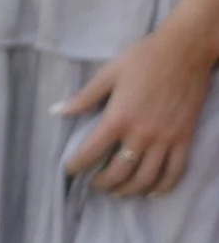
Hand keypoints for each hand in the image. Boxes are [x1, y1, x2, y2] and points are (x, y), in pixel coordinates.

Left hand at [57, 20, 217, 198]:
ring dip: (129, 190)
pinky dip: (163, 187)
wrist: (185, 50)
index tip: (69, 170)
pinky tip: (151, 192)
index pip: (91, 152)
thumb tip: (56, 111)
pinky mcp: (184, 138)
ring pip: (146, 178)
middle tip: (94, 184)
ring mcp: (166, 139)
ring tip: (118, 191)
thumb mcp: (109, 74)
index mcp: (119, 117)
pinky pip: (174, 171)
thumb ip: (84, 97)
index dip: (76, 166)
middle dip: (102, 183)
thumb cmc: (144, 57)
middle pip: (119, 172)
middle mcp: (142, 133)